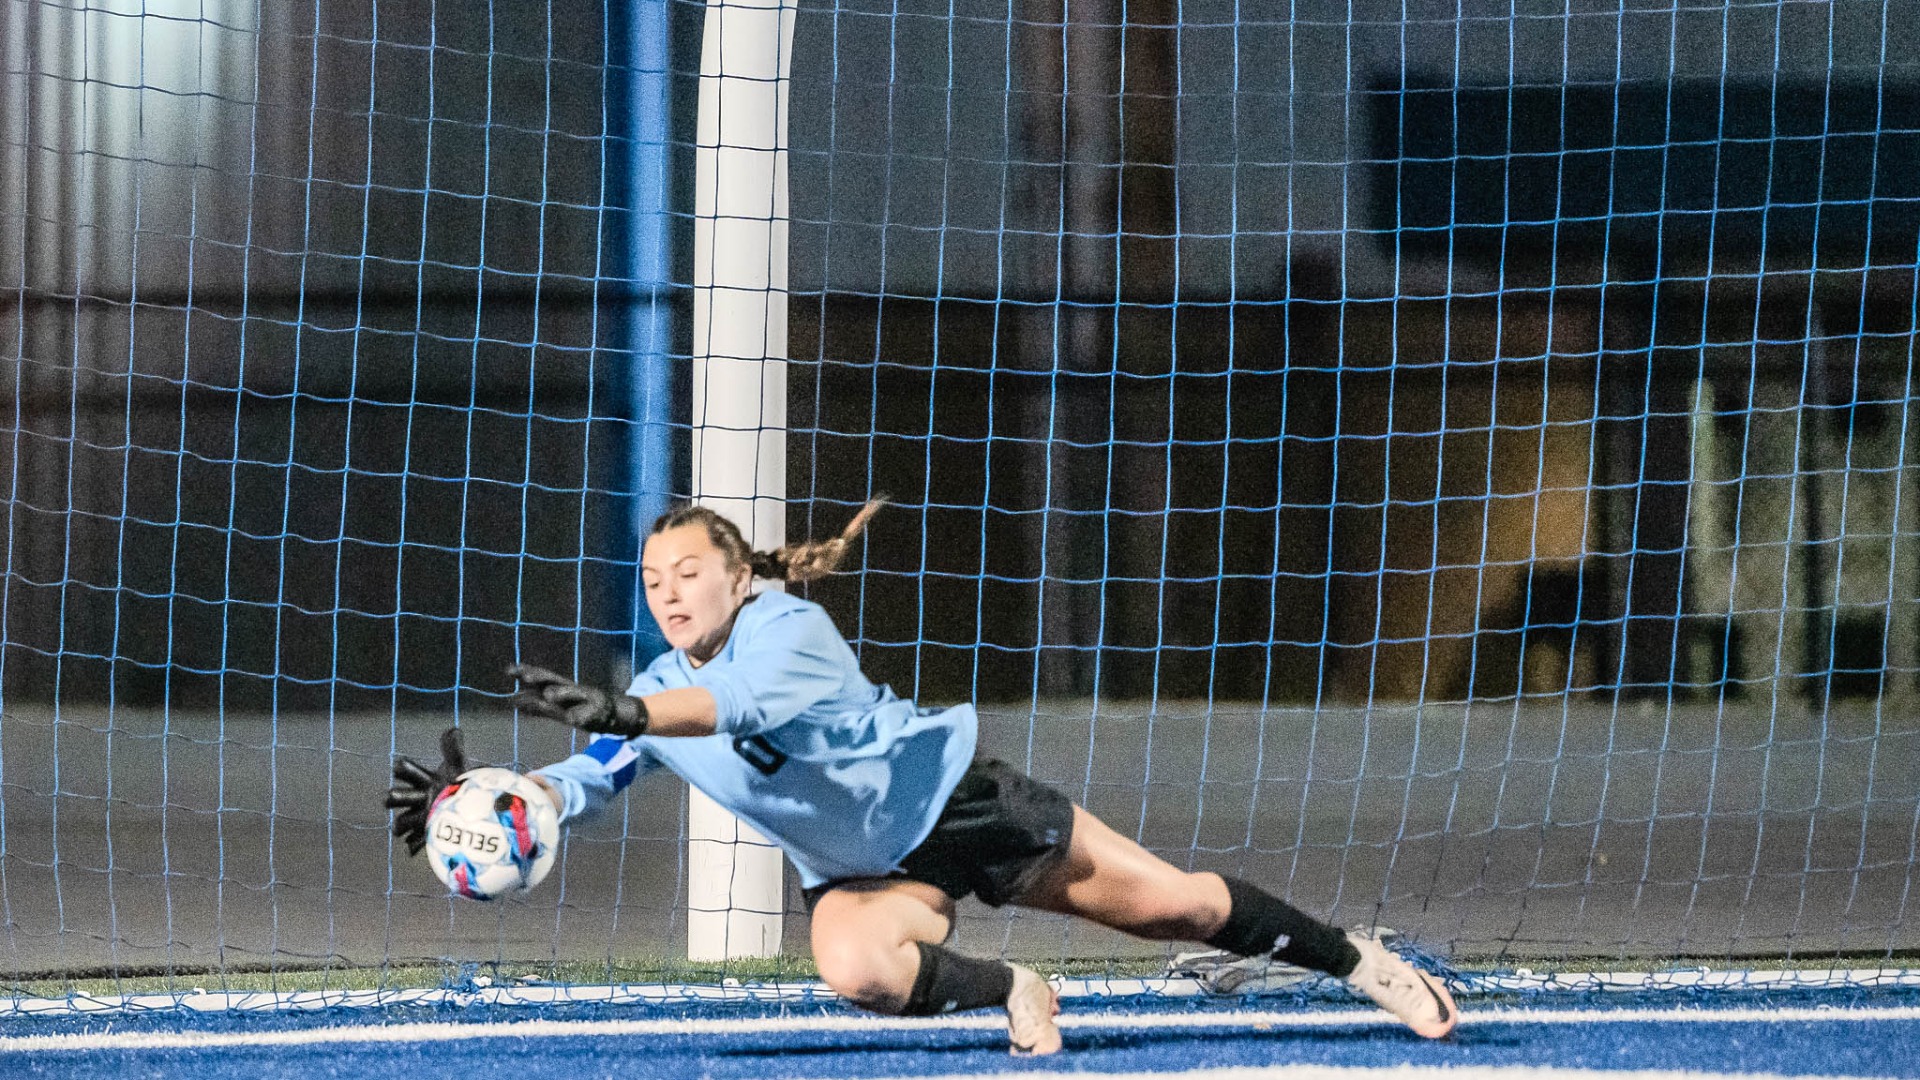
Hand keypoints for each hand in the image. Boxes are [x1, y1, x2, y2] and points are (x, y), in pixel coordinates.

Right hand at [385, 727, 468, 855]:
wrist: (468, 810)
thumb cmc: (459, 786)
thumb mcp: (459, 766)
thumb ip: (455, 749)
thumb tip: (454, 730)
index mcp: (423, 781)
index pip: (407, 771)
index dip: (403, 769)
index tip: (399, 765)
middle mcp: (417, 799)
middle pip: (396, 798)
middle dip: (394, 797)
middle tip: (391, 797)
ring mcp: (419, 817)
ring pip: (401, 822)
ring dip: (400, 824)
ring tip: (400, 829)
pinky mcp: (426, 834)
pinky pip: (413, 843)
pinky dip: (413, 845)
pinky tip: (414, 848)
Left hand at [507, 663, 649, 737]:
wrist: (612, 714)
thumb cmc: (579, 709)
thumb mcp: (556, 708)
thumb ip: (536, 705)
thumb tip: (513, 701)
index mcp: (561, 688)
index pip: (542, 677)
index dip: (526, 672)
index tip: (508, 671)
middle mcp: (572, 690)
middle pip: (555, 680)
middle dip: (541, 678)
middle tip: (526, 678)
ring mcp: (585, 700)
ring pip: (572, 694)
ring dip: (561, 693)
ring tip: (549, 695)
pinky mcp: (596, 713)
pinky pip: (586, 715)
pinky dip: (580, 716)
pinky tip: (573, 719)